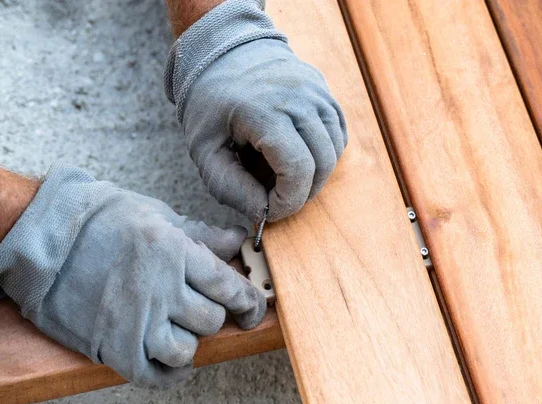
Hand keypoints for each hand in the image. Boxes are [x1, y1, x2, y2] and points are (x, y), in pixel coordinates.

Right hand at [0, 167, 266, 387]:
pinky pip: (153, 375)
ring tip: (177, 333)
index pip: (229, 288)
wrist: (39, 238)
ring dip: (188, 345)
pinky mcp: (112, 345)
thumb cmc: (95, 218)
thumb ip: (199, 234)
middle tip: (199, 311)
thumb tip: (237, 242)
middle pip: (211, 320)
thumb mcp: (154, 214)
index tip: (251, 309)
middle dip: (211, 317)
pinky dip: (168, 375)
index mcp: (175, 252)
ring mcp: (136, 321)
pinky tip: (170, 365)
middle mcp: (160, 289)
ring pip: (186, 350)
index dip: (248, 302)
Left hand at [165, 0, 346, 221]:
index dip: (288, 201)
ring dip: (314, 175)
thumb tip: (262, 214)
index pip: (297, 169)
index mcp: (263, 111)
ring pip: (334, 150)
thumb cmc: (209, 104)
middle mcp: (297, 97)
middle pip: (321, 164)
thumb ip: (231, 188)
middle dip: (301, 193)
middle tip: (275, 196)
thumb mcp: (204, 151)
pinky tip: (297, 154)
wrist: (222, 51)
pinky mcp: (324, 90)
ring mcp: (315, 91)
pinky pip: (337, 133)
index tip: (269, 210)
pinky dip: (323, 154)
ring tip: (281, 174)